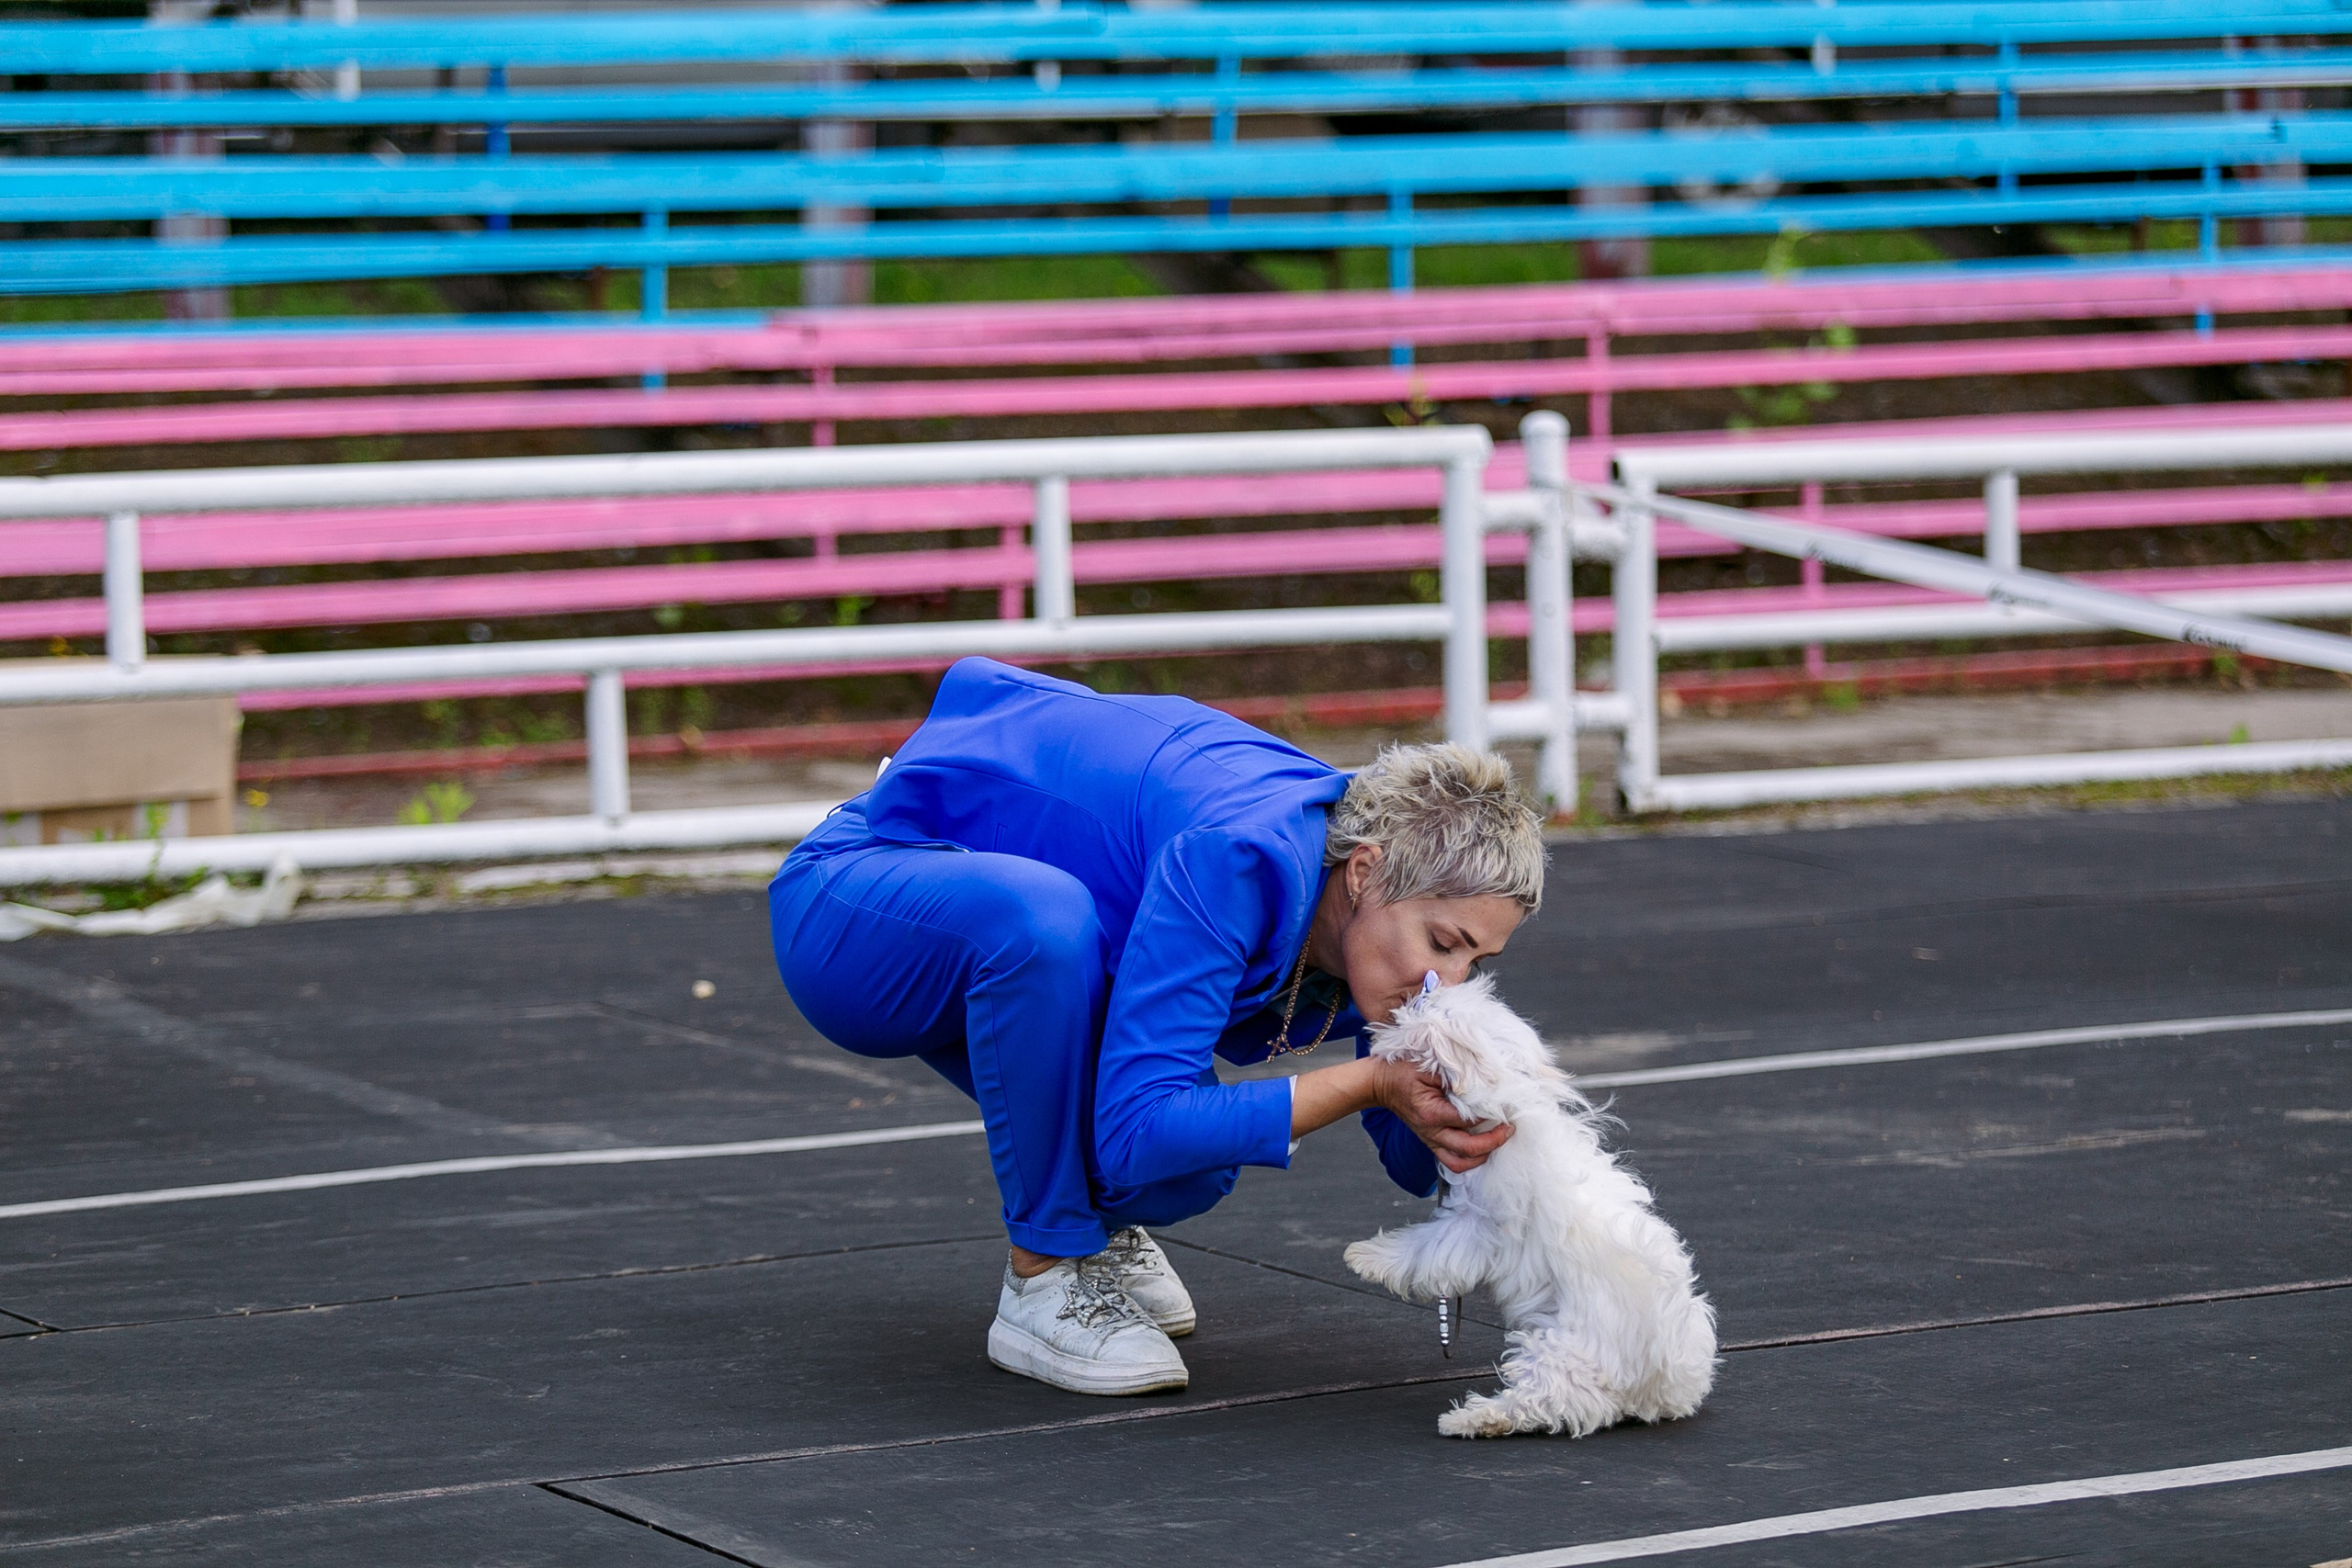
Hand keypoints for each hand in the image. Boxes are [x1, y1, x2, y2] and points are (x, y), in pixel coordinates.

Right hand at [1374, 1057, 1512, 1173]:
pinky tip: (1483, 1147)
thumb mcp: (1428, 1066)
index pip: (1468, 1120)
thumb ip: (1455, 1074)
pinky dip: (1470, 1158)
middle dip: (1494, 1141)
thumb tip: (1483, 1083)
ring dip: (1482, 1156)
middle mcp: (1430, 1132)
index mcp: (1430, 1113)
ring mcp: (1430, 1140)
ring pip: (1460, 1163)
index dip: (1489, 1114)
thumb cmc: (1403, 1071)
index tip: (1505, 1104)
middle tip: (1509, 1128)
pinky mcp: (1431, 1142)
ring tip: (1498, 1141)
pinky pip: (1452, 1160)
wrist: (1381, 1083)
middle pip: (1468, 1149)